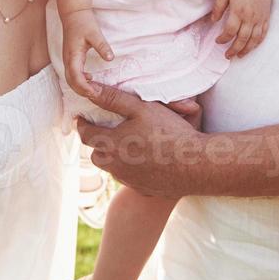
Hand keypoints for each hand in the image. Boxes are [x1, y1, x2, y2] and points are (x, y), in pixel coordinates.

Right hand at [61, 8, 113, 98]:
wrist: (73, 14)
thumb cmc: (83, 23)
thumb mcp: (95, 33)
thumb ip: (102, 46)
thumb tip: (110, 58)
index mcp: (73, 55)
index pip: (76, 77)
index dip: (84, 87)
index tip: (95, 93)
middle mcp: (67, 60)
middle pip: (71, 82)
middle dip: (82, 91)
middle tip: (97, 95)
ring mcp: (67, 59)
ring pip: (70, 79)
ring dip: (80, 87)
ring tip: (94, 90)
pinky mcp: (69, 58)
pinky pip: (71, 74)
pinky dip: (79, 80)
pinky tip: (90, 78)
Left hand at [75, 83, 204, 197]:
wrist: (196, 166)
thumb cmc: (169, 133)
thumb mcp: (141, 108)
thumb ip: (113, 99)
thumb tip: (90, 89)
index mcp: (111, 144)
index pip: (85, 134)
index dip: (82, 124)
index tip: (83, 118)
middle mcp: (115, 166)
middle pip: (96, 155)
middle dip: (98, 143)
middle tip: (107, 132)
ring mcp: (128, 180)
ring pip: (112, 168)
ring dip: (115, 158)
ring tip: (129, 146)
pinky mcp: (142, 190)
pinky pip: (130, 179)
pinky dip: (133, 170)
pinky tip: (147, 160)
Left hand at [211, 0, 272, 58]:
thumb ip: (218, 8)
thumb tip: (213, 21)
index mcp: (238, 11)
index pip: (230, 31)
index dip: (223, 39)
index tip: (218, 41)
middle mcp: (250, 17)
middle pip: (242, 39)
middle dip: (234, 49)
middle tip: (227, 55)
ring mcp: (260, 18)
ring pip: (254, 40)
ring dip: (246, 50)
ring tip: (239, 55)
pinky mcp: (266, 17)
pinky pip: (263, 34)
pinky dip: (257, 42)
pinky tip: (252, 46)